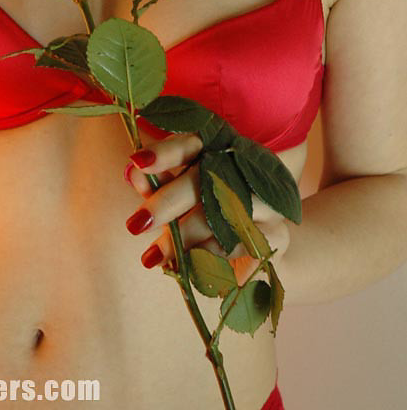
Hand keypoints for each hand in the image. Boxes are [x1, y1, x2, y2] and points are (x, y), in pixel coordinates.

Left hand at [123, 135, 290, 282]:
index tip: (137, 163)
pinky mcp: (276, 236)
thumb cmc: (211, 204)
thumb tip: (132, 173)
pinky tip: (188, 266)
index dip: (164, 152)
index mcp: (219, 147)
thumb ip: (159, 182)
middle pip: (204, 182)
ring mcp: (265, 202)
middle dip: (166, 205)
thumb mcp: (183, 189)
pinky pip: (238, 249)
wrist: (265, 234)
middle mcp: (245, 169)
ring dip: (184, 238)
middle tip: (135, 225)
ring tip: (153, 256)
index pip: (191, 143)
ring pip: (220, 218)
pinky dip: (210, 258)